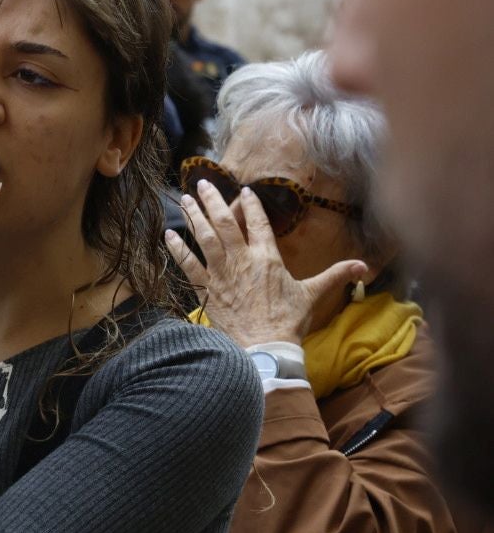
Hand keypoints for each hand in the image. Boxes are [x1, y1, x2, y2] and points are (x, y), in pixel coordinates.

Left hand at [164, 180, 366, 346]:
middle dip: (212, 200)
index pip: (258, 223)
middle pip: (223, 222)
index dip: (251, 205)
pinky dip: (177, 249)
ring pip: (203, 237)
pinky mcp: (206, 289)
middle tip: (201, 184)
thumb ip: (335, 275)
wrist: (265, 348)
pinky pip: (188, 264)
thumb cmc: (289, 322)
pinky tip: (169, 235)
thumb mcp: (313, 295)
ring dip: (193, 216)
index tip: (244, 191)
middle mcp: (242, 260)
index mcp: (267, 258)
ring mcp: (221, 273)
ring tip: (184, 199)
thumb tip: (364, 267)